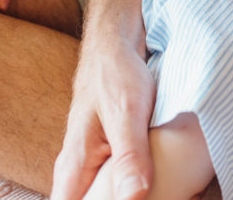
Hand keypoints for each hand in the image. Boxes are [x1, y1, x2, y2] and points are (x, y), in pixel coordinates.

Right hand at [51, 33, 155, 199]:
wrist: (115, 47)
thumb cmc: (116, 76)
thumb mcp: (127, 114)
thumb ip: (129, 157)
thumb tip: (134, 197)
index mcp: (74, 168)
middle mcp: (75, 171)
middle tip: (156, 196)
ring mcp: (89, 164)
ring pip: (100, 198)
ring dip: (124, 198)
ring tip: (158, 193)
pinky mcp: (105, 156)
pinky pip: (110, 185)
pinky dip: (130, 189)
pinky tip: (154, 186)